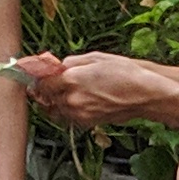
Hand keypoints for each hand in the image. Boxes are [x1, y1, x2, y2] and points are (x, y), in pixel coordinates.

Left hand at [14, 51, 166, 125]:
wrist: (145, 95)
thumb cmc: (126, 73)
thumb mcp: (96, 57)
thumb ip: (72, 62)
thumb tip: (58, 66)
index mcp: (72, 79)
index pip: (41, 81)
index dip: (36, 77)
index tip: (33, 74)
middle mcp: (72, 98)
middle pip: (45, 96)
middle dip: (44, 89)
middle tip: (44, 82)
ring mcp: (79, 113)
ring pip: (54, 109)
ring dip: (53, 100)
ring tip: (58, 91)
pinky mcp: (87, 122)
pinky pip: (67, 116)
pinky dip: (66, 109)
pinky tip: (74, 100)